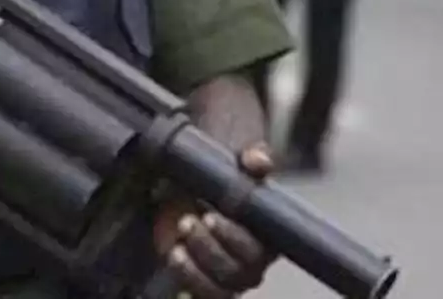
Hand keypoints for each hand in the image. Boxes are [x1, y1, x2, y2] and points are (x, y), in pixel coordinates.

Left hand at [154, 144, 277, 297]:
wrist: (196, 186)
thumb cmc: (223, 178)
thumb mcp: (237, 163)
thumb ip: (251, 158)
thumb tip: (258, 159)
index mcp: (267, 238)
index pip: (255, 250)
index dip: (232, 236)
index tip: (210, 216)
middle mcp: (251, 263)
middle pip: (237, 273)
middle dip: (208, 248)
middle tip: (188, 222)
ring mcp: (228, 275)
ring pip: (219, 289)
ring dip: (195, 270)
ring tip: (177, 246)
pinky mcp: (204, 280)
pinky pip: (202, 296)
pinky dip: (189, 285)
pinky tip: (176, 263)